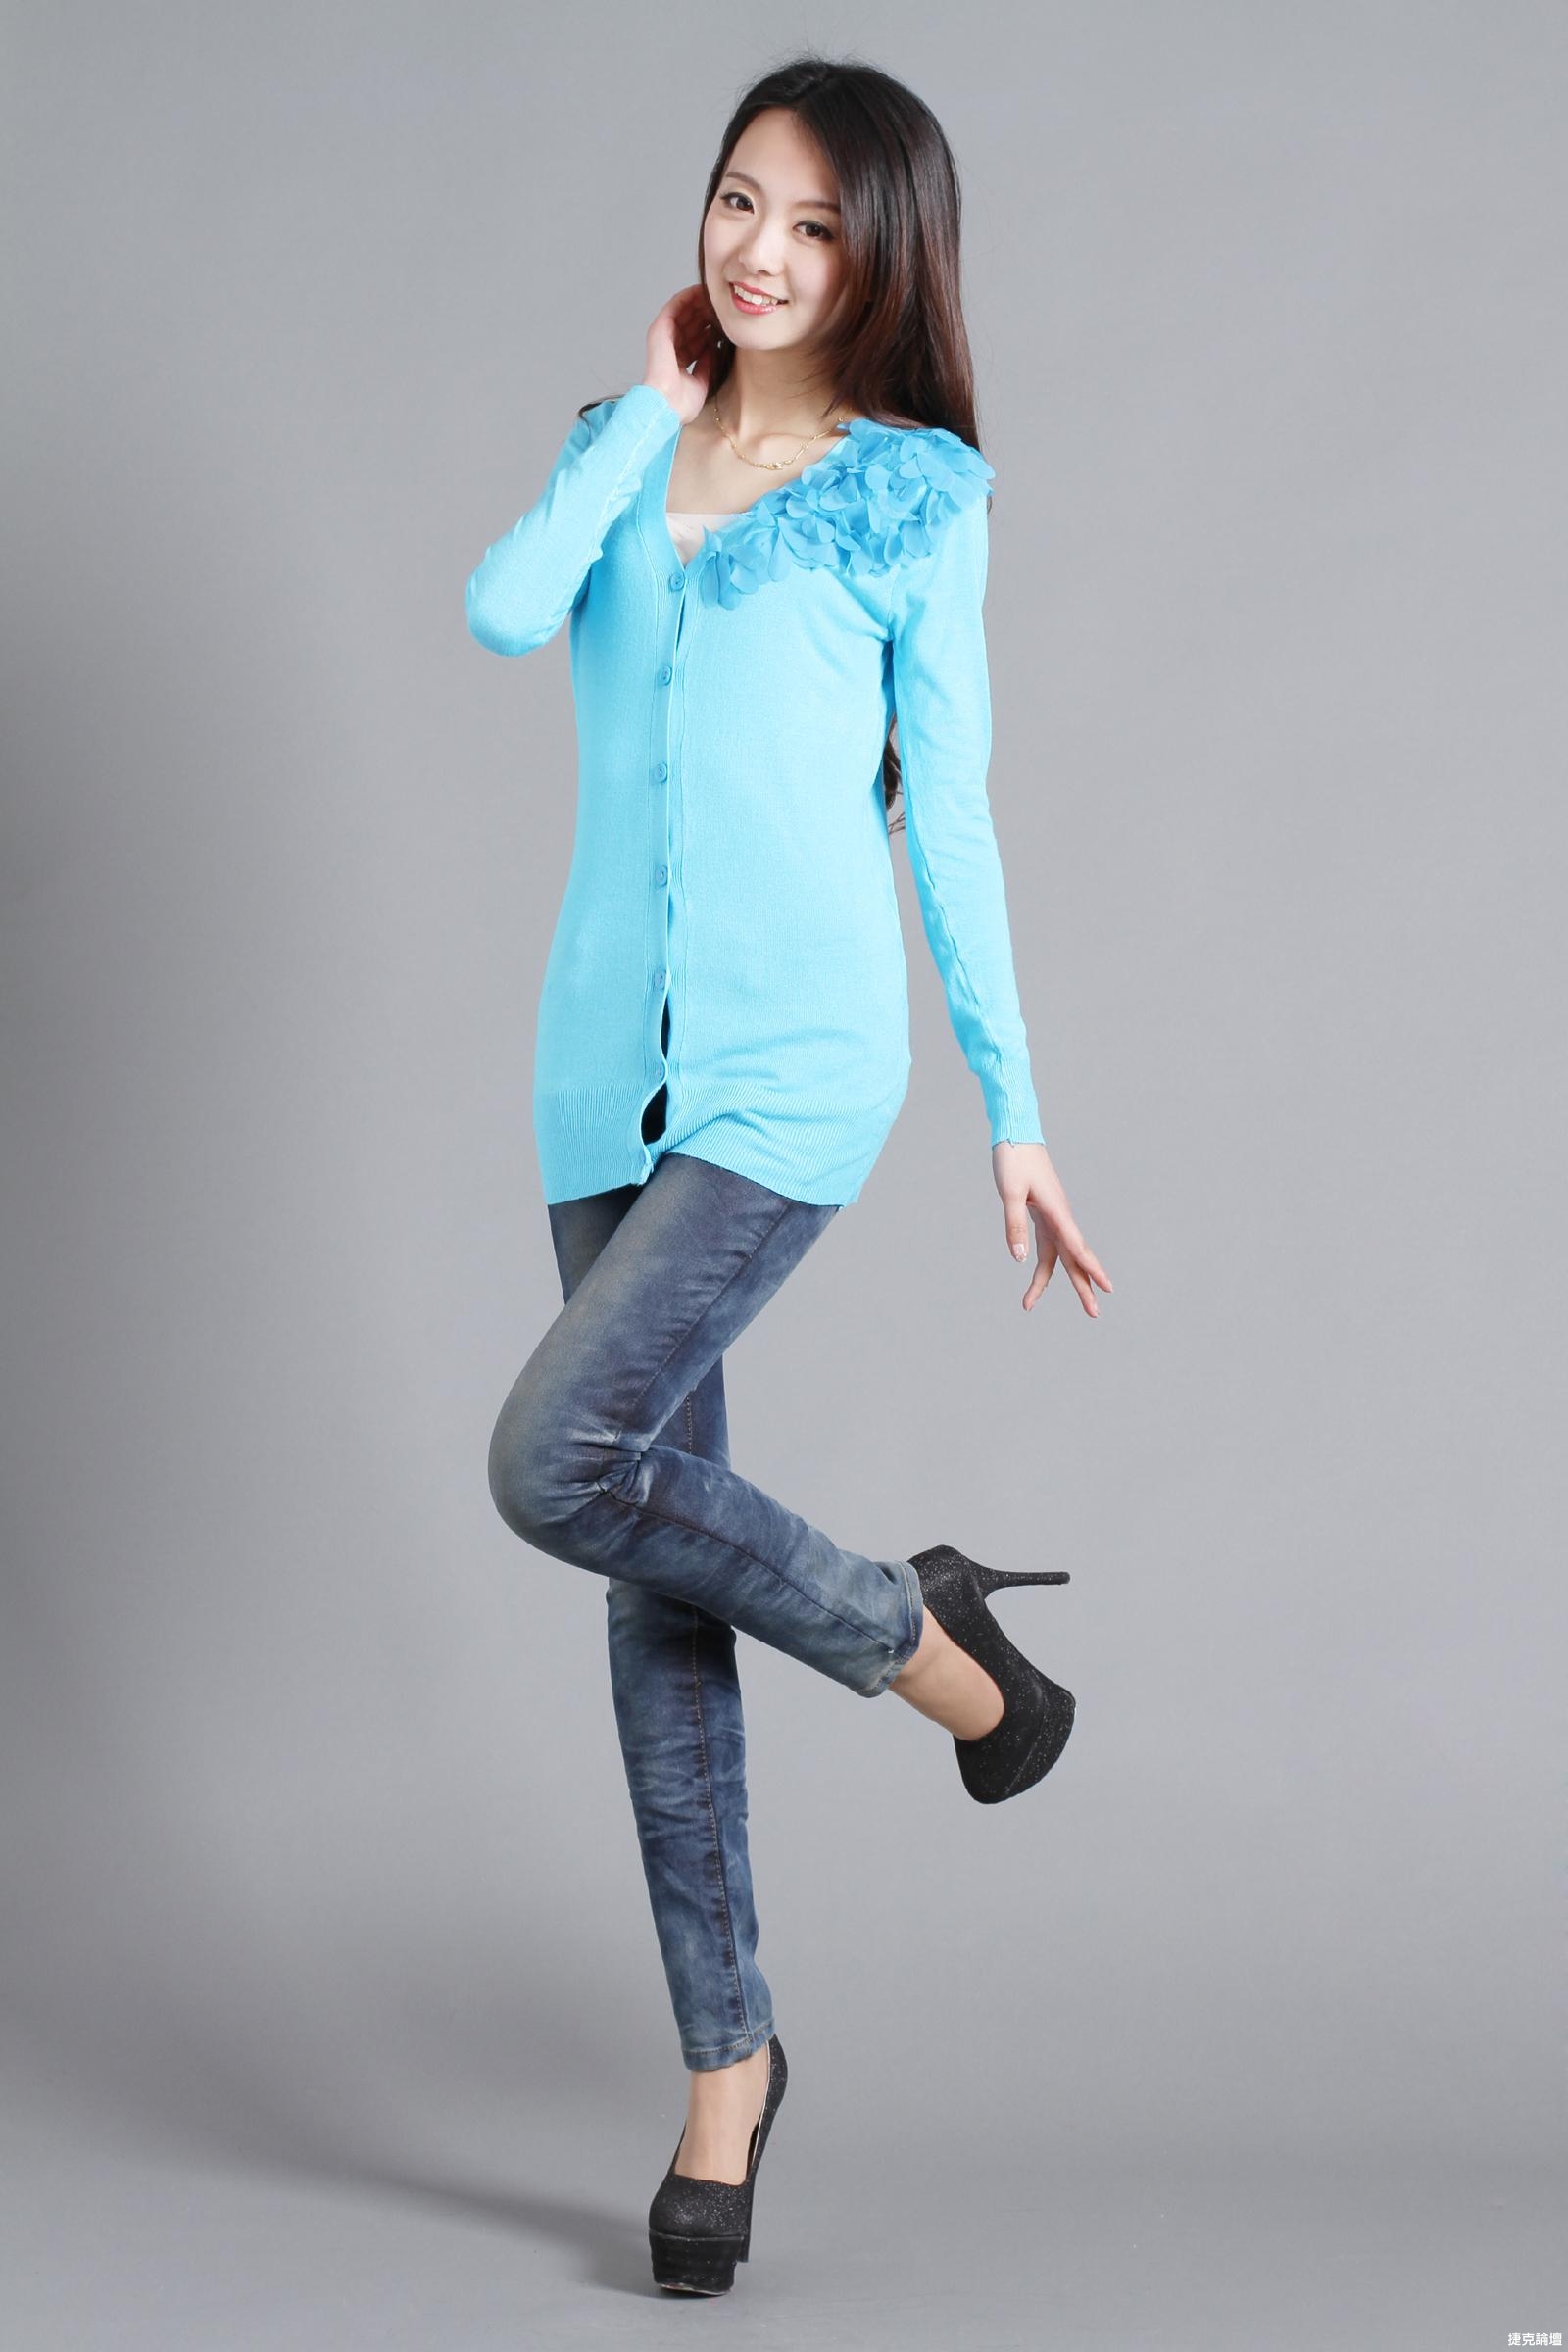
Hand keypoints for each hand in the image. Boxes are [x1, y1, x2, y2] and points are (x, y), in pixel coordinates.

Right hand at [642, 283, 723, 424]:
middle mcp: (670, 346)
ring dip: (699, 302)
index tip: (726, 321)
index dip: (710, 328)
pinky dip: (687, 297)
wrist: (668, 405)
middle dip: (707, 313)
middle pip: (691, 323)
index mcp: (678, 360)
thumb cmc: (682, 402)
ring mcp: (663, 337)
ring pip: (684, 312)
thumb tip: (716, 348)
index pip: (696, 338)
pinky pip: (674, 306)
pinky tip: (701, 291)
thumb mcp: (702, 380)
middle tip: (724, 305)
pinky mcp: (659, 329)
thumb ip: (708, 363)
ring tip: (716, 296)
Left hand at [992, 1140, 1112, 1316]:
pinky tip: (1033, 1281)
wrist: (1016, 1134)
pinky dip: (1041, 1265)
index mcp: (1057, 1211)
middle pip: (1074, 1258)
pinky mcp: (1043, 1215)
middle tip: (1094, 1314)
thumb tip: (1019, 1260)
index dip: (1092, 1269)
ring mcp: (1053, 1217)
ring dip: (1049, 1281)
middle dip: (1083, 1286)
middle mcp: (1060, 1217)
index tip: (1107, 1288)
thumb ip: (1014, 1226)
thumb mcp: (1009, 1193)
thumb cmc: (1013, 1160)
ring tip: (1029, 1304)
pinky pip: (1047, 1246)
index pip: (1078, 1246)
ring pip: (1058, 1256)